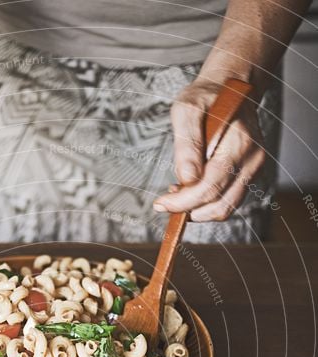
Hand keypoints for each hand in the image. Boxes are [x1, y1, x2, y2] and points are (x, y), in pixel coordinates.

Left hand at [153, 80, 265, 221]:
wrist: (231, 88)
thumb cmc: (207, 97)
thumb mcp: (186, 109)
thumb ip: (186, 144)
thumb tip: (187, 179)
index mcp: (238, 142)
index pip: (210, 186)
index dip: (183, 202)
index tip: (160, 204)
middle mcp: (252, 159)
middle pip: (218, 204)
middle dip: (188, 208)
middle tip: (166, 200)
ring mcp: (254, 169)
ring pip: (224, 209)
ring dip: (198, 209)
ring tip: (179, 193)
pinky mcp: (249, 175)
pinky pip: (227, 201)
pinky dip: (207, 203)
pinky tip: (192, 188)